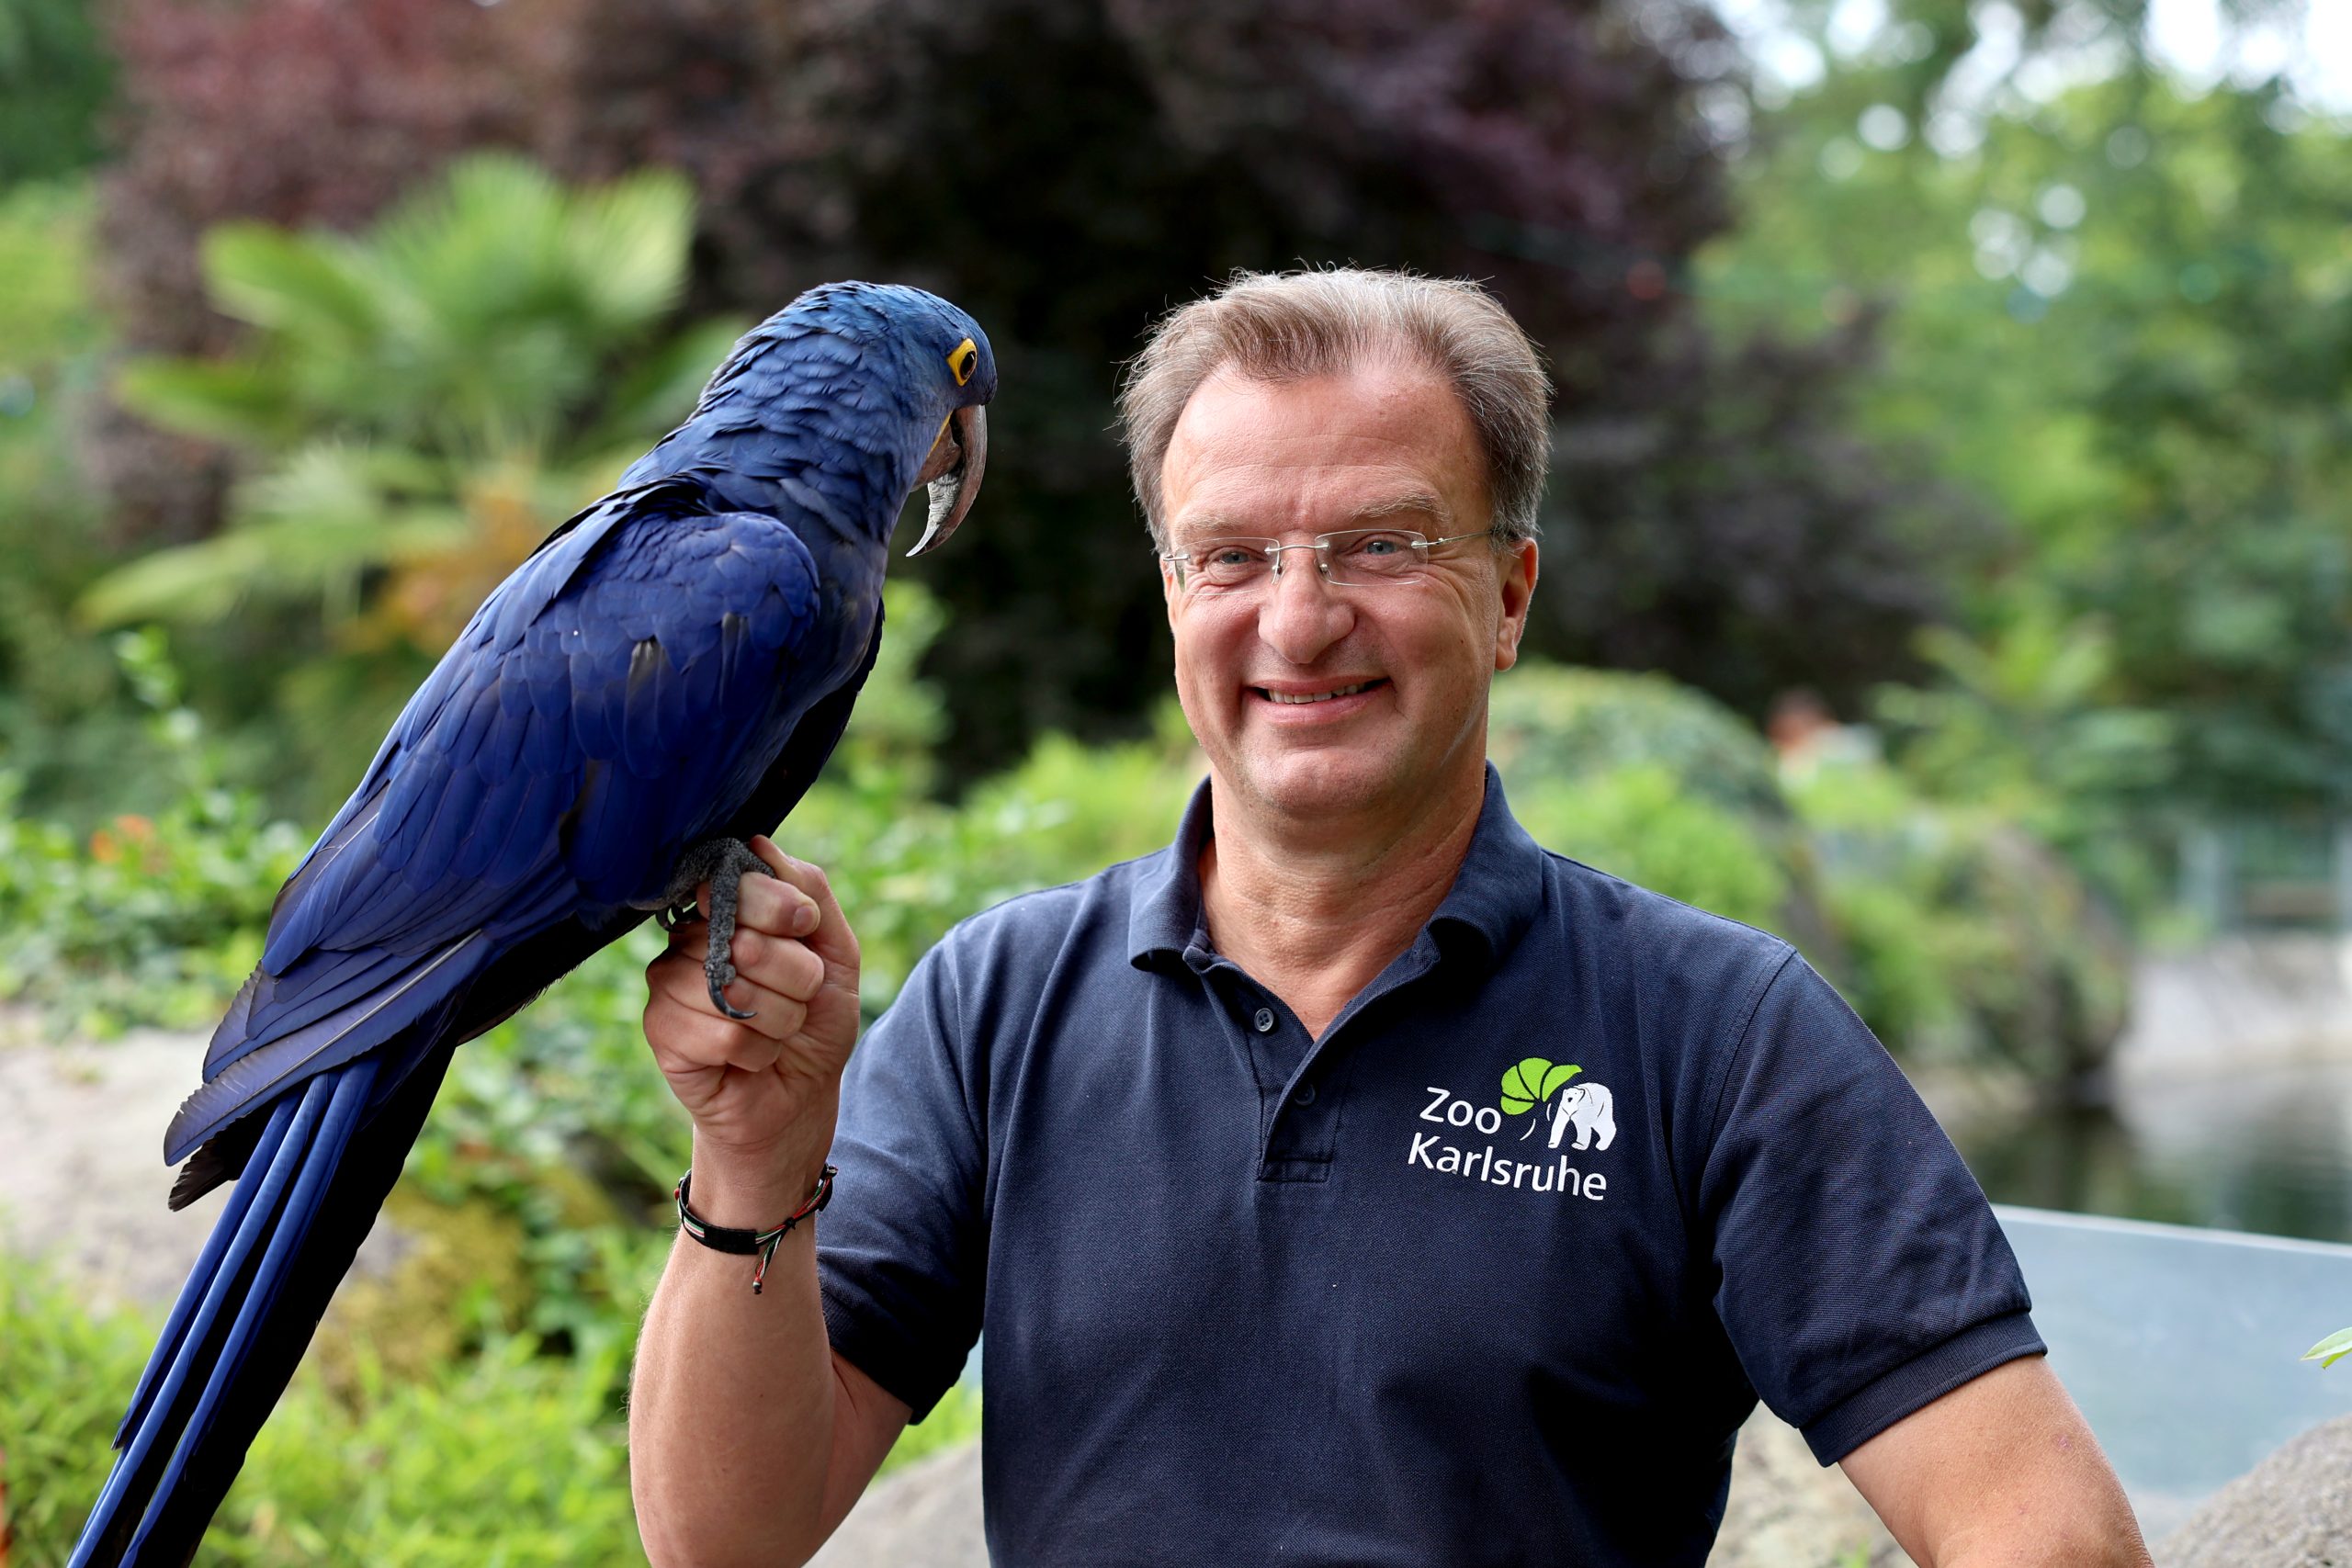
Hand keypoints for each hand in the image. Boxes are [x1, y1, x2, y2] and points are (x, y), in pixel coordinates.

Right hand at [642, 838, 860, 1197]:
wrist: (798, 1096)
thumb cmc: (814, 1020)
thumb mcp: (835, 952)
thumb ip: (809, 892)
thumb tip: (758, 843)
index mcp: (728, 907)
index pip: (738, 879)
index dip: (783, 908)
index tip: (805, 929)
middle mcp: (690, 936)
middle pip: (745, 938)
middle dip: (796, 977)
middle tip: (797, 998)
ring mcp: (668, 981)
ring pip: (734, 988)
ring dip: (779, 1020)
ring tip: (774, 1030)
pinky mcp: (660, 1029)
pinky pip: (722, 1032)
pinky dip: (757, 1051)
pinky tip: (751, 1056)